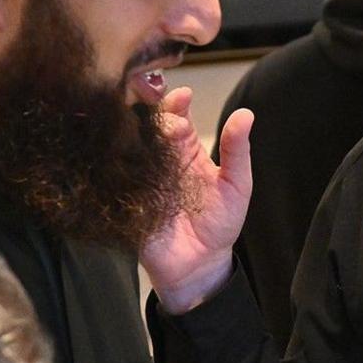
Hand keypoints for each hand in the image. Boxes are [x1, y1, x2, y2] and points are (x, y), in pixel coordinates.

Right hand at [139, 83, 252, 312]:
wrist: (200, 265)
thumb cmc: (219, 223)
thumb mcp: (237, 186)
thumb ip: (237, 152)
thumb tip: (246, 114)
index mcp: (185, 149)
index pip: (176, 116)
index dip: (176, 103)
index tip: (183, 97)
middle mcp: (159, 158)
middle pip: (149, 126)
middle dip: (156, 116)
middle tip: (170, 120)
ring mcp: (141, 177)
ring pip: (130, 146)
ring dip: (138, 136)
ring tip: (154, 137)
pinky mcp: (127, 199)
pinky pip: (117, 178)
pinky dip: (119, 166)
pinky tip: (126, 159)